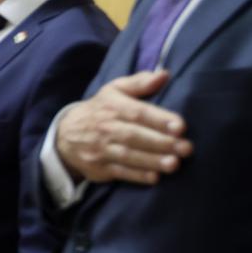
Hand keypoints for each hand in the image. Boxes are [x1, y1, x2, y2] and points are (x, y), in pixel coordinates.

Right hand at [55, 70, 190, 184]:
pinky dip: (137, 176)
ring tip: (174, 164)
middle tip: (186, 148)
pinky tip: (154, 177)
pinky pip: (119, 173)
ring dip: (152, 161)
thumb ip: (139, 83)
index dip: (159, 119)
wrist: (65, 135)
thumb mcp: (114, 91)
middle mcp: (105, 128)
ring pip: (128, 155)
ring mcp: (100, 149)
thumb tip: (164, 75)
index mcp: (112, 107)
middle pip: (134, 135)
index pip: (137, 112)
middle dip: (161, 143)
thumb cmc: (99, 110)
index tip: (180, 126)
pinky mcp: (98, 167)